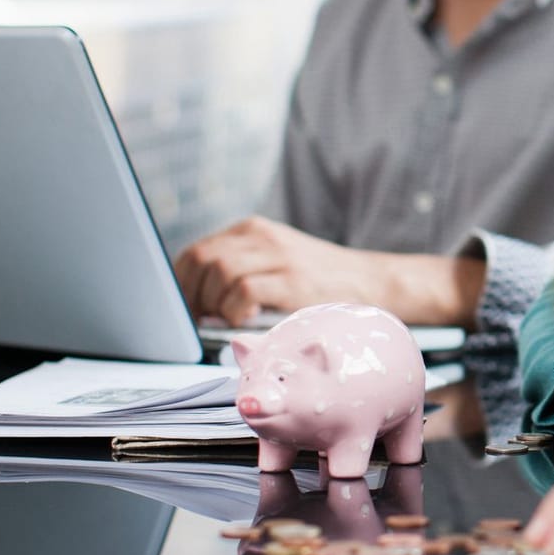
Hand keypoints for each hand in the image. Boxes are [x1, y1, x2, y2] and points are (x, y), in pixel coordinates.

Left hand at [172, 216, 484, 325]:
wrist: (375, 282)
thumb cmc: (322, 284)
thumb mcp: (277, 264)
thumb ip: (240, 272)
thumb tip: (194, 305)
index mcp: (252, 231)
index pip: (195, 252)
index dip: (179, 285)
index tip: (179, 312)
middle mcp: (261, 236)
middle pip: (200, 260)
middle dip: (190, 297)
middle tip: (197, 323)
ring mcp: (278, 255)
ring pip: (217, 272)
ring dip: (211, 304)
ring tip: (223, 322)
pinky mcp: (292, 279)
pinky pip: (244, 290)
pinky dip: (234, 309)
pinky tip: (244, 321)